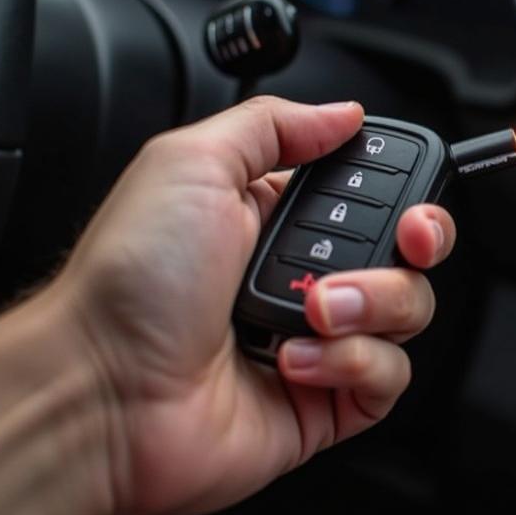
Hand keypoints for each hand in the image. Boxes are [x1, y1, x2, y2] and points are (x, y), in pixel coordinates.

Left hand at [53, 97, 455, 514]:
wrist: (97, 390)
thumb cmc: (128, 278)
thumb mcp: (192, 163)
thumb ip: (275, 126)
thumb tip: (343, 112)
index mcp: (277, 218)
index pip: (373, 196)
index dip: (407, 191)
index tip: (412, 194)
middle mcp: (304, 277)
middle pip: (408, 253)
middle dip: (418, 242)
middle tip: (407, 240)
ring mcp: (318, 341)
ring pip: (408, 312)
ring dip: (372, 304)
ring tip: (312, 309)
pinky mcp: (324, 401)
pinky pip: (386, 377)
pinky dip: (352, 363)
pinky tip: (296, 359)